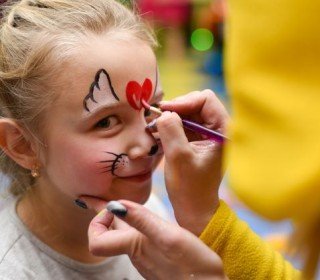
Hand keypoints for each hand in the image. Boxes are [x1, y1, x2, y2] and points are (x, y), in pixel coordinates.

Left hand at [82, 197, 226, 279]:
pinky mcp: (158, 257)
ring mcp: (146, 257)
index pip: (96, 240)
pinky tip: (143, 218)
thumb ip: (142, 221)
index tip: (111, 206)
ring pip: (124, 235)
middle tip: (97, 197)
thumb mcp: (168, 236)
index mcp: (134, 246)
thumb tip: (114, 206)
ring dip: (120, 218)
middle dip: (105, 214)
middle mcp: (136, 253)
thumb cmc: (193, 264)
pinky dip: (134, 224)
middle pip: (109, 233)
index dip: (97, 222)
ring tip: (120, 203)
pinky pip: (138, 238)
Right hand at [155, 90, 228, 234]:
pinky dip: (169, 127)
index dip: (183, 102)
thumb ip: (171, 129)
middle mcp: (218, 129)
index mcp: (223, 131)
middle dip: (175, 109)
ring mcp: (207, 135)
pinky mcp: (197, 141)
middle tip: (156, 118)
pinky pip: (182, 125)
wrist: (194, 210)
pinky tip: (157, 133)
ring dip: (170, 118)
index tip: (164, 112)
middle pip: (195, 104)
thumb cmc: (190, 188)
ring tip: (153, 127)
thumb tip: (164, 112)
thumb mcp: (179, 157)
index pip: (205, 99)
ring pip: (187, 114)